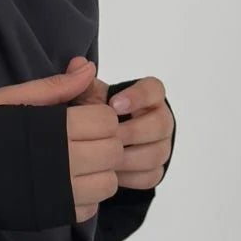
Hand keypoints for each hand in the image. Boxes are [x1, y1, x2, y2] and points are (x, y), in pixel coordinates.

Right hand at [0, 59, 124, 222]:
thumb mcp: (14, 97)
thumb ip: (55, 85)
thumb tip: (88, 68)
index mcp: (54, 128)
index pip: (106, 121)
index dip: (102, 117)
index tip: (88, 119)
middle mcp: (62, 162)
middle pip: (112, 152)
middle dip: (107, 144)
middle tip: (89, 141)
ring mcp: (60, 192)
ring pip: (108, 184)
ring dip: (101, 174)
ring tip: (83, 166)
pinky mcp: (55, 214)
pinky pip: (91, 210)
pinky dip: (87, 199)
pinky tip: (71, 187)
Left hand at [85, 74, 174, 190]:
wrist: (96, 144)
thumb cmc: (94, 115)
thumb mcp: (88, 98)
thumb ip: (84, 83)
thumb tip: (78, 64)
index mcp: (148, 97)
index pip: (154, 90)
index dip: (138, 96)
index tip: (114, 104)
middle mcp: (161, 119)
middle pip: (160, 124)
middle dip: (132, 132)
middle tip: (109, 137)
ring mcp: (162, 145)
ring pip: (157, 153)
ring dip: (129, 157)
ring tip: (105, 158)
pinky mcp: (157, 169)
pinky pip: (150, 175)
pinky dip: (130, 176)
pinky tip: (110, 173)